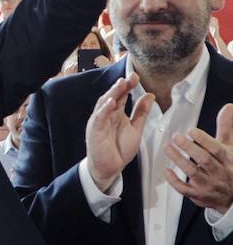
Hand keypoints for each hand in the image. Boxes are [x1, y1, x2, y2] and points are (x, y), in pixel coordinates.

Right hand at [85, 75, 153, 191]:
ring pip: (104, 103)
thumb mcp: (136, 129)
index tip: (136, 77)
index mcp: (116, 114)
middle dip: (121, 86)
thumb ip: (141, 112)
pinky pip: (99, 117)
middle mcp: (107, 115)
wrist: (110, 168)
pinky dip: (104, 109)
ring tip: (121, 84)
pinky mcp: (95, 130)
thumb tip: (150, 96)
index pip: (122, 96)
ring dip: (112, 93)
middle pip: (113, 96)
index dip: (128, 86)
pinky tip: (111, 102)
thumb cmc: (119, 149)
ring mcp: (100, 122)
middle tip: (130, 77)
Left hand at [163, 105, 232, 213]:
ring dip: (179, 159)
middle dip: (189, 148)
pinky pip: (184, 189)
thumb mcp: (229, 147)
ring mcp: (208, 185)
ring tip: (168, 148)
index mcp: (228, 160)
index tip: (191, 130)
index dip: (204, 139)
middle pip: (204, 160)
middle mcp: (219, 173)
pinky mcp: (198, 195)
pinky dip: (174, 180)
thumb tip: (228, 107)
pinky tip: (166, 170)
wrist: (232, 196)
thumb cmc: (228, 168)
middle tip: (176, 137)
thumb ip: (225, 128)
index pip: (217, 149)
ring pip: (193, 172)